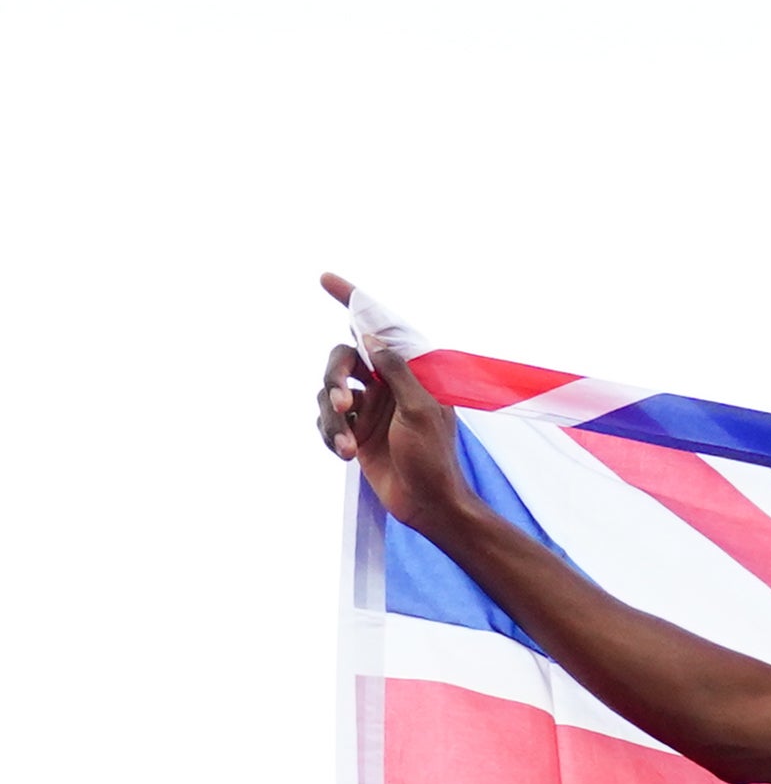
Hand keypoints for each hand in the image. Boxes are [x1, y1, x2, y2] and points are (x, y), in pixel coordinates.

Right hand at [316, 273, 476, 528]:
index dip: (352, 302)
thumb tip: (370, 337)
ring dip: (332, 420)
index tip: (324, 278)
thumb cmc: (433, 459)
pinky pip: (325, 420)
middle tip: (342, 404)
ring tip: (348, 446)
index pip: (377, 330)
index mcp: (408, 373)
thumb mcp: (420, 410)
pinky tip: (346, 454)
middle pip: (340, 360)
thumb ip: (395, 370)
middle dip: (333, 379)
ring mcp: (368, 408)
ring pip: (326, 394)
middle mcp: (386, 385)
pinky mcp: (354, 431)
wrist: (427, 505)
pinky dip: (330, 434)